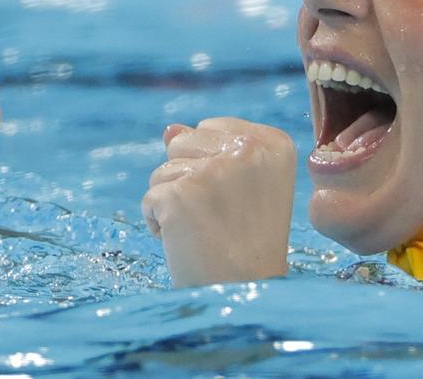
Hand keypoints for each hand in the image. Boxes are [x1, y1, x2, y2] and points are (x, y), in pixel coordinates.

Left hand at [142, 118, 295, 286]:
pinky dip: (159, 223)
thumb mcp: (244, 189)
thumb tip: (170, 129)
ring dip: (173, 202)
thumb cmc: (248, 246)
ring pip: (162, 169)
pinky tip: (186, 242)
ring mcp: (213, 171)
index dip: (212, 166)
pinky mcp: (180, 195)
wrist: (244, 295)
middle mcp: (248, 150)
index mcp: (273, 144)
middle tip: (219, 217)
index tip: (236, 200)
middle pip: (182, 142)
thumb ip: (211, 151)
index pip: (211, 127)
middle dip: (188, 179)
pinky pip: (150, 198)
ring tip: (204, 231)